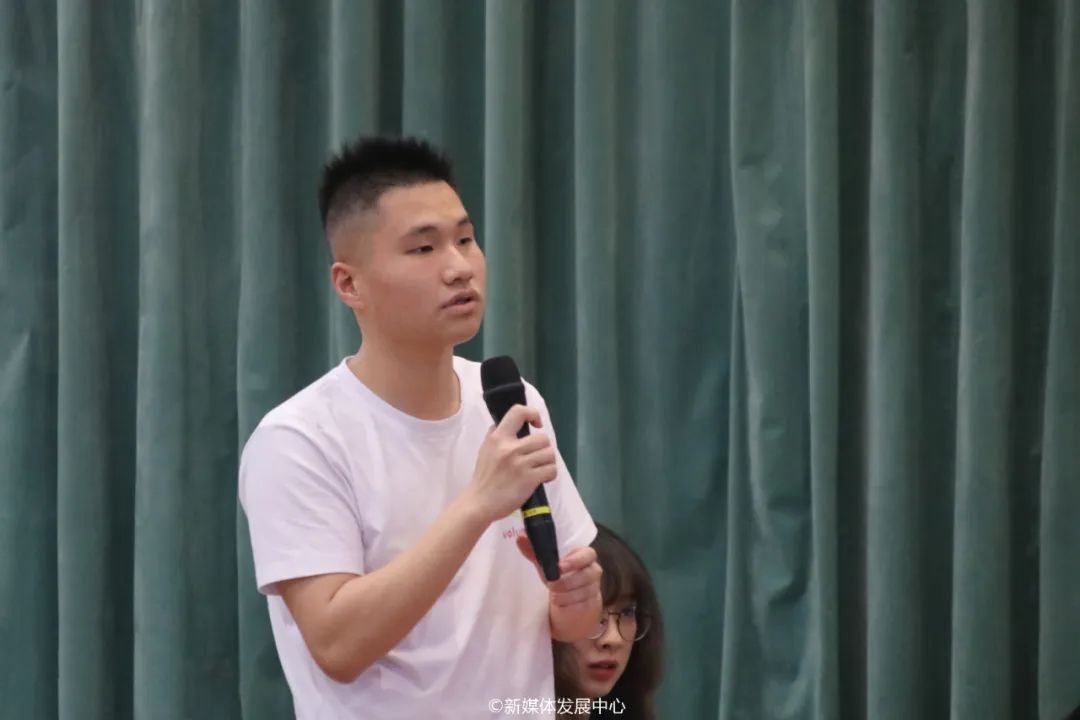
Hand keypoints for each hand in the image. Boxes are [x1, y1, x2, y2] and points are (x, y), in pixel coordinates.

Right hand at [464, 405, 557, 524]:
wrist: (479, 502)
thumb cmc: (483, 477)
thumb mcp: (484, 450)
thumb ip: (495, 435)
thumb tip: (506, 423)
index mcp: (498, 438)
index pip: (518, 412)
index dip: (532, 414)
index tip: (536, 425)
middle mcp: (510, 448)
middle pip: (543, 438)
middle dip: (544, 448)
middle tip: (537, 457)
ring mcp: (520, 464)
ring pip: (550, 454)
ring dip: (548, 462)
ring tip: (540, 468)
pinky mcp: (529, 479)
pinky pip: (551, 470)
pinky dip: (550, 475)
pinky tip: (543, 478)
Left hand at [516, 538, 601, 607]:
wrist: (569, 599)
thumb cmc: (560, 576)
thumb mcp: (546, 564)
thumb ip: (534, 551)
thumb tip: (520, 537)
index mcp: (584, 556)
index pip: (589, 554)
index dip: (575, 561)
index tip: (559, 566)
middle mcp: (593, 571)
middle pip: (587, 575)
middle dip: (567, 582)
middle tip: (550, 584)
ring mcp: (594, 588)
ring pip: (584, 592)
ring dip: (565, 595)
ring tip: (553, 595)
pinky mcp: (591, 604)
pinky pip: (582, 605)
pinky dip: (568, 605)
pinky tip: (560, 603)